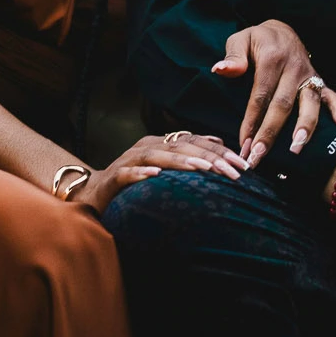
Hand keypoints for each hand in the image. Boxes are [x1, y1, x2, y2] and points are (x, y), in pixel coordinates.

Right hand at [76, 132, 244, 211]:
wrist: (92, 194)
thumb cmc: (133, 183)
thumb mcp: (164, 168)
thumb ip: (187, 155)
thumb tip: (218, 143)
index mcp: (160, 143)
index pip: (194, 142)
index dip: (220, 151)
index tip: (244, 164)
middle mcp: (145, 147)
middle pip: (181, 147)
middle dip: (209, 158)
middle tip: (233, 171)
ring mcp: (127, 161)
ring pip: (157, 157)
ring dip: (181, 162)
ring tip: (202, 169)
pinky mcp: (112, 178)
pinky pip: (127, 174)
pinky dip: (141, 174)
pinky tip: (155, 176)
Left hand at [212, 20, 335, 166]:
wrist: (283, 30)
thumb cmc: (258, 39)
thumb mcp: (240, 39)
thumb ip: (233, 56)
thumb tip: (220, 70)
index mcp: (272, 59)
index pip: (260, 95)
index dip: (252, 121)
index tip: (244, 144)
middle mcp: (294, 68)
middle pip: (283, 105)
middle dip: (271, 133)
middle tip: (259, 156)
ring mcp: (310, 76)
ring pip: (309, 104)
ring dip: (304, 128)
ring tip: (296, 150)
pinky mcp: (320, 81)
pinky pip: (333, 96)